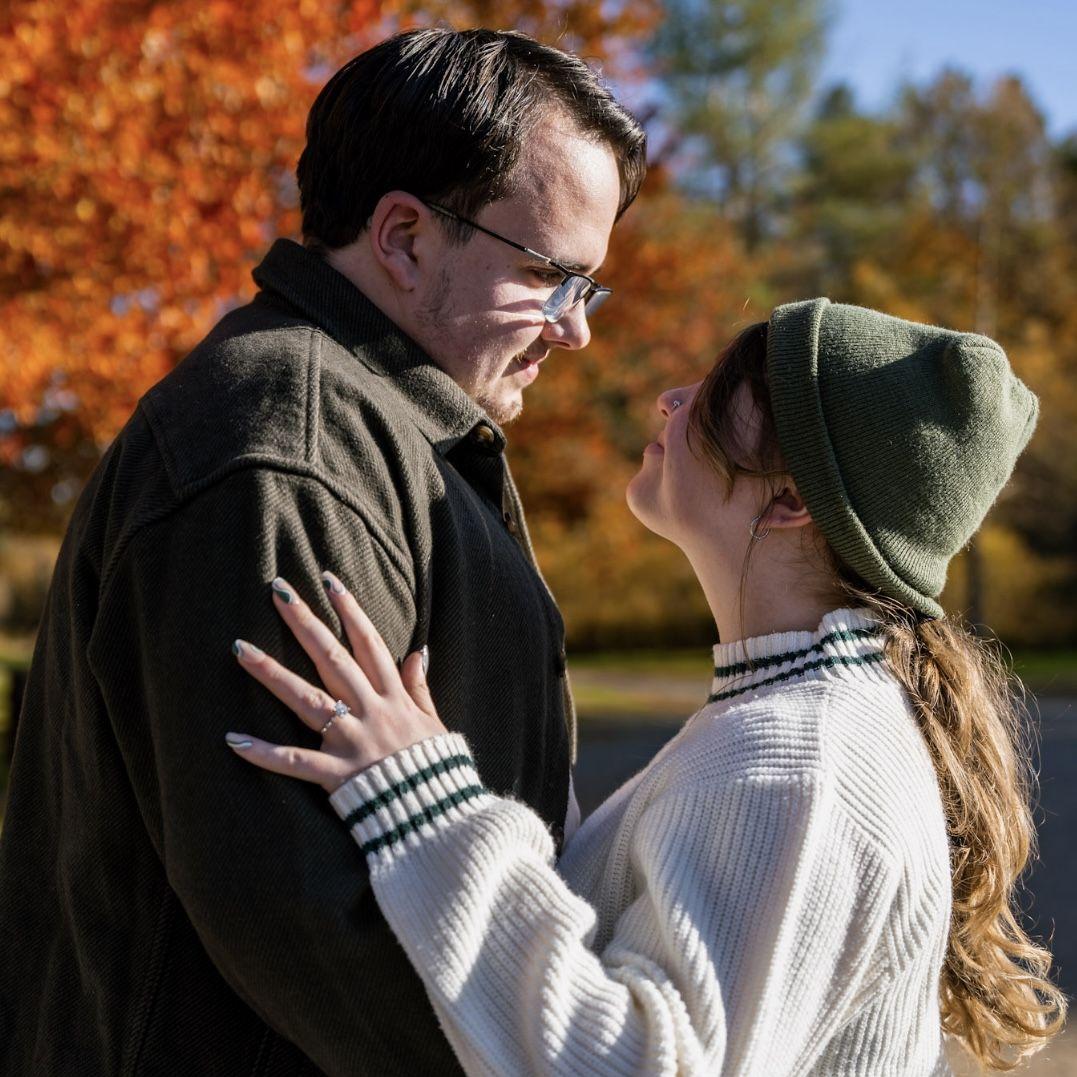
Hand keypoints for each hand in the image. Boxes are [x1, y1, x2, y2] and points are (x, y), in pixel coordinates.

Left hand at [225, 570, 446, 791]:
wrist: (439, 815)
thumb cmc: (437, 770)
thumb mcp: (435, 722)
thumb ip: (421, 687)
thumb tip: (419, 651)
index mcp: (393, 698)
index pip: (368, 643)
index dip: (349, 610)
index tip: (329, 580)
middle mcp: (370, 712)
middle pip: (332, 659)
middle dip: (305, 622)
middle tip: (277, 590)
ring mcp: (351, 742)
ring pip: (307, 700)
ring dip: (272, 673)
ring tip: (240, 648)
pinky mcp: (336, 775)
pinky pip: (295, 762)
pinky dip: (264, 752)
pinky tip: (233, 738)